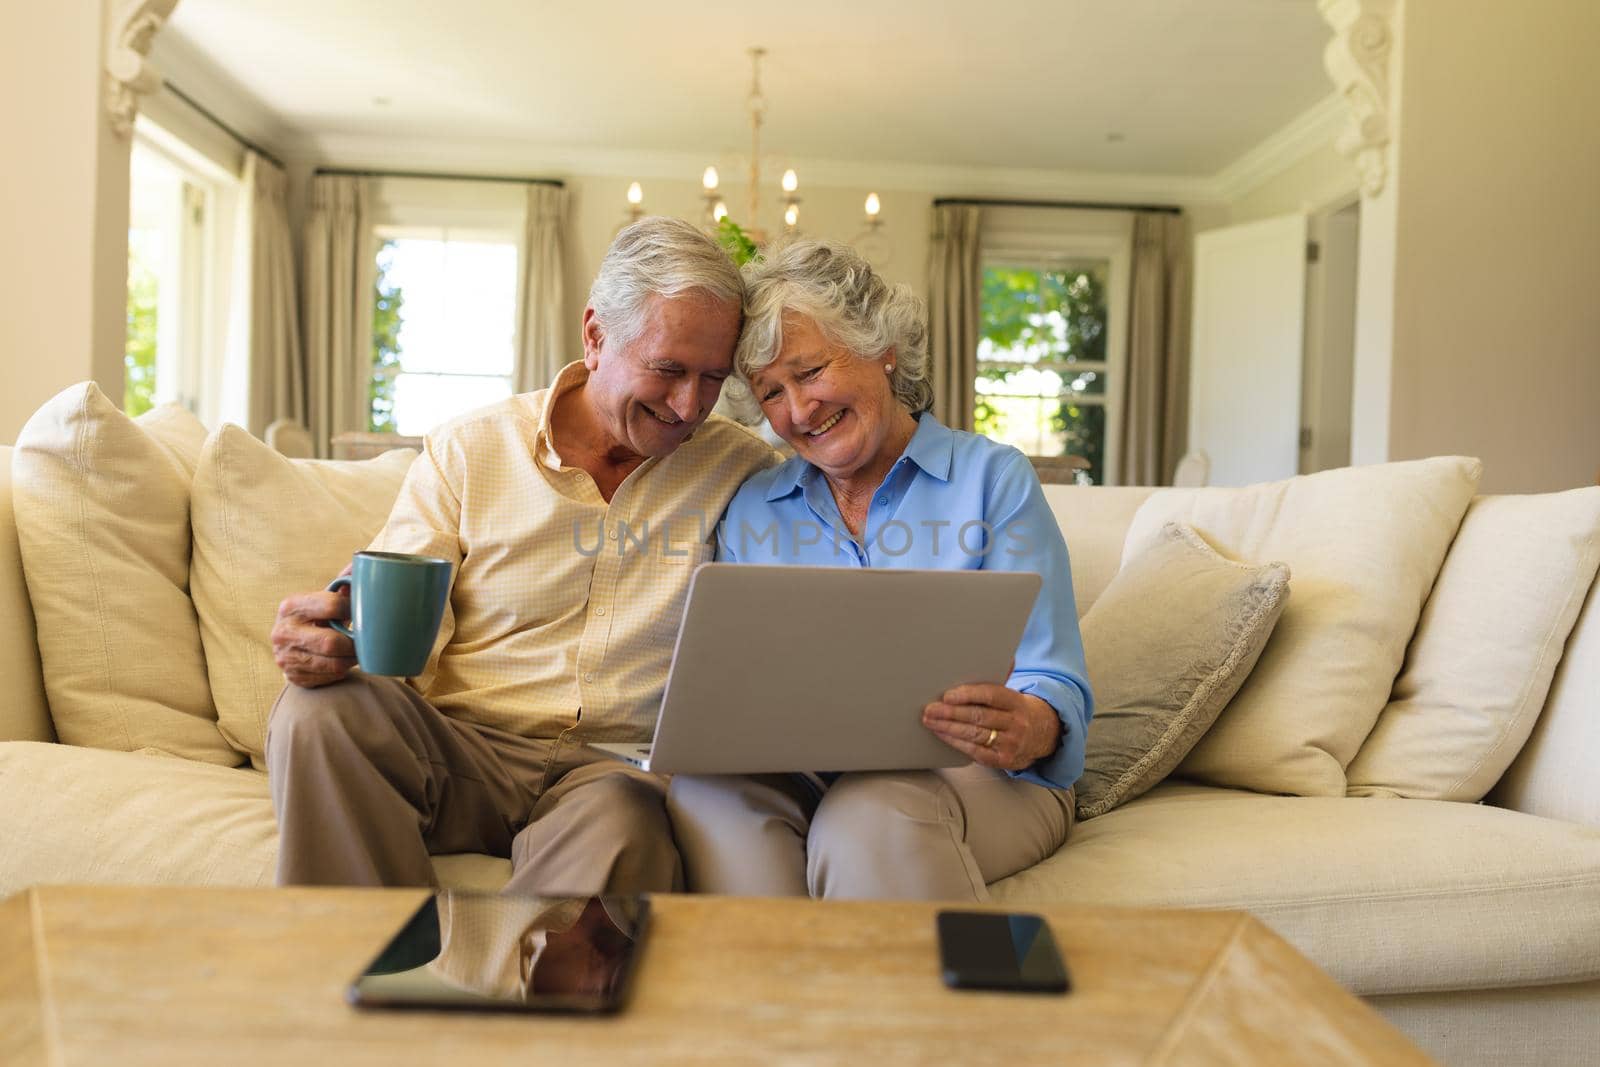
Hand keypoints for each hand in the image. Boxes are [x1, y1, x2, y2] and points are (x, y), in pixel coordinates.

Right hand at [271, 565, 356, 687]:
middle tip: (367, 639)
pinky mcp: (294, 677)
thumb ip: (342, 583)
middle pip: (331, 642)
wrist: (291, 644)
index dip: (353, 609)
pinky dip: (343, 670)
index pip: (331, 605)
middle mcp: (283, 632)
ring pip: (333, 663)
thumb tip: (362, 563)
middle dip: (354, 642)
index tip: (364, 611)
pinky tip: (346, 661)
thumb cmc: (316, 616)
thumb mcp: (323, 598)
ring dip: (352, 658)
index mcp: (291, 606)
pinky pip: (329, 677)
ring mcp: (286, 657)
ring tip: (361, 650)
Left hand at [922, 684, 1060, 771]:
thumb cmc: (1017, 709)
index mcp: (1017, 702)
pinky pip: (976, 752)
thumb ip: (999, 674)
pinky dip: (956, 742)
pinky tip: (942, 734)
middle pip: (979, 717)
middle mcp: (1016, 723)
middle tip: (930, 709)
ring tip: (930, 721)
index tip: (947, 695)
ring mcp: (1011, 743)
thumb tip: (986, 648)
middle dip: (951, 713)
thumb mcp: (1013, 692)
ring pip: (975, 734)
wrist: (1044, 735)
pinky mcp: (1004, 760)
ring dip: (948, 728)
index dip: (968, 695)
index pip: (991, 696)